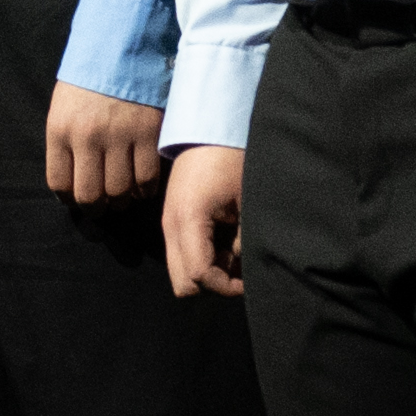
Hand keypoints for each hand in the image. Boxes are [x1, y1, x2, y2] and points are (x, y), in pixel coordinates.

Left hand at [41, 79, 162, 210]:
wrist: (123, 43)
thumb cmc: (91, 77)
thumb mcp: (64, 105)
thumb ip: (66, 142)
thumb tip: (73, 184)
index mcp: (60, 129)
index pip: (60, 185)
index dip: (71, 199)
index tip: (80, 198)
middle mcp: (87, 137)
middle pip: (91, 196)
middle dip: (97, 208)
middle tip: (105, 205)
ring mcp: (119, 136)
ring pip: (120, 192)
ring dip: (123, 201)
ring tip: (125, 195)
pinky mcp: (148, 133)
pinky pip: (147, 179)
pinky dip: (145, 190)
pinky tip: (143, 185)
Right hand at [160, 142, 249, 302]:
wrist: (208, 129)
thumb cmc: (231, 159)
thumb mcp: (245, 202)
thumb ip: (243, 241)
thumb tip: (240, 266)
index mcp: (188, 221)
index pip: (199, 276)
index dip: (226, 286)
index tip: (247, 279)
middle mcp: (170, 227)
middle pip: (183, 284)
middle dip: (212, 284)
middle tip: (237, 268)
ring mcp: (168, 224)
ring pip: (180, 271)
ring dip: (206, 271)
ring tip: (231, 250)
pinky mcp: (172, 219)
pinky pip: (181, 254)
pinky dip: (201, 257)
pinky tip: (222, 239)